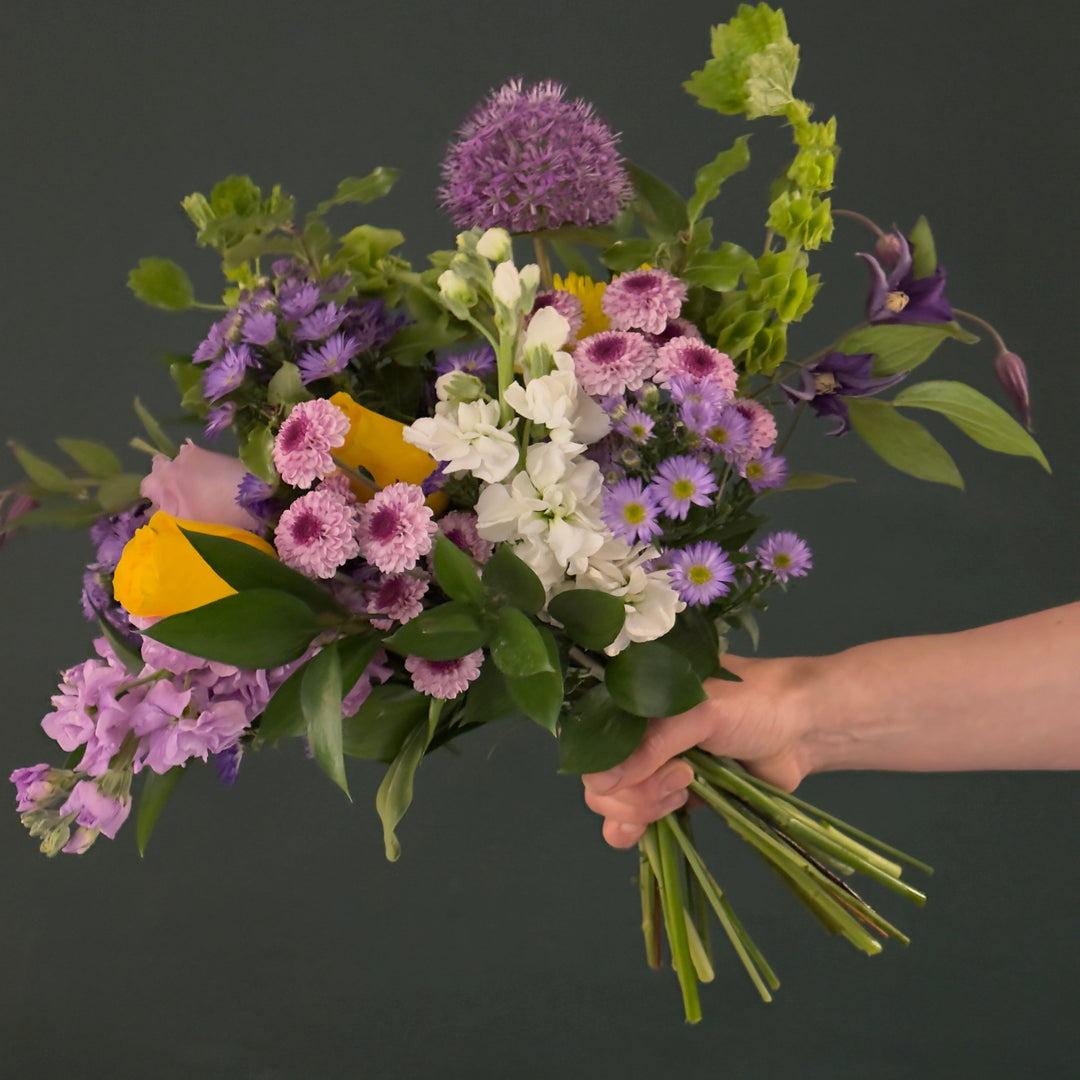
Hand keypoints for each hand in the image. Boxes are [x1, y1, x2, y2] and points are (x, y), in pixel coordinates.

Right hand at [581, 654, 816, 848]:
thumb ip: (652, 745)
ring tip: (685, 792)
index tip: (642, 773)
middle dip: (633, 792)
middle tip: (682, 780)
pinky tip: (642, 834)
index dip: (605, 765)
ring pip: (613, 803)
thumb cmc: (754, 704)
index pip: (590, 738)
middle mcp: (635, 730)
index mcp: (633, 697)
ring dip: (641, 810)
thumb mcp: (700, 712)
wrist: (804, 728)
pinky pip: (635, 821)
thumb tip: (599, 784)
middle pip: (599, 778)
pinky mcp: (671, 795)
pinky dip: (633, 831)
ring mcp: (652, 765)